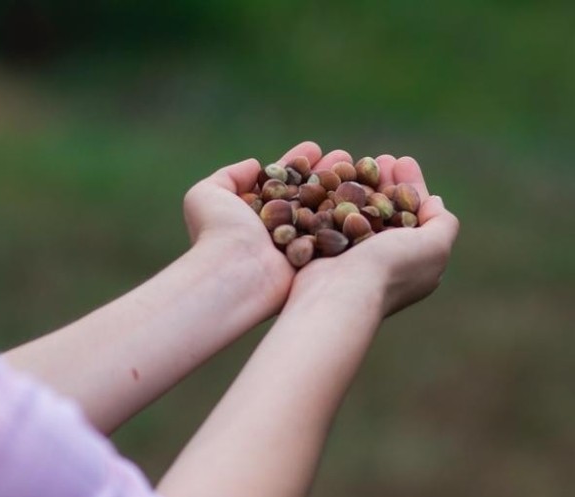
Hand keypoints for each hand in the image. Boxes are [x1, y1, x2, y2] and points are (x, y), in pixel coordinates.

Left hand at [182, 142, 354, 311]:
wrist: (235, 270)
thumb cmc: (218, 231)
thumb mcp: (206, 194)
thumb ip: (228, 176)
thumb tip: (255, 165)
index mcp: (254, 216)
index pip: (281, 183)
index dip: (297, 165)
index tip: (315, 148)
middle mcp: (277, 232)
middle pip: (307, 196)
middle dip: (325, 174)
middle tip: (344, 155)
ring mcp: (298, 247)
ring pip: (325, 212)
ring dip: (343, 189)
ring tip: (361, 166)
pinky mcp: (316, 262)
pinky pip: (338, 234)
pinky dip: (353, 213)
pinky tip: (369, 192)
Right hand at [289, 155, 459, 317]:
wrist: (339, 293)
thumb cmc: (390, 269)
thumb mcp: (435, 246)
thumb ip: (443, 223)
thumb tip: (434, 201)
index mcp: (414, 262)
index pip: (416, 215)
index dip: (412, 185)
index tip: (403, 161)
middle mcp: (384, 261)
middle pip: (388, 210)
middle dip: (386, 181)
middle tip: (380, 158)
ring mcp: (352, 258)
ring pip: (359, 211)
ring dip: (360, 184)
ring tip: (355, 161)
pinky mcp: (325, 253)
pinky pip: (333, 218)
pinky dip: (335, 197)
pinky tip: (334, 178)